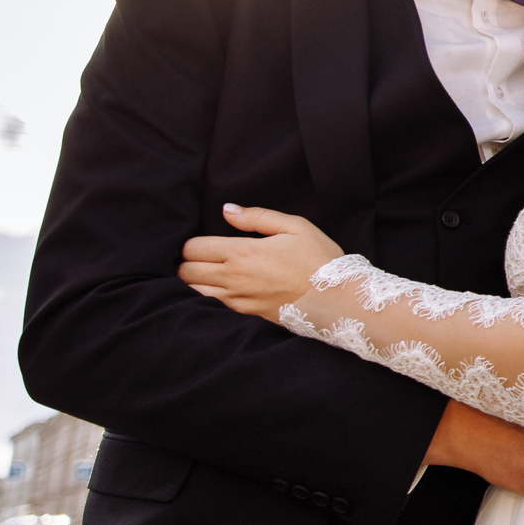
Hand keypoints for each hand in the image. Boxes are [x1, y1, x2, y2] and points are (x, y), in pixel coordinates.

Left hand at [179, 204, 343, 319]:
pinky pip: (211, 306)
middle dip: (188, 263)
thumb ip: (257, 216)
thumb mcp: (295, 227)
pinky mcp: (244, 314)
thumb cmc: (318, 259)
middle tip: (201, 259)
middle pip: (186, 271)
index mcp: (242, 252)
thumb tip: (227, 210)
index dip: (192, 244)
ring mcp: (237, 299)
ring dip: (194, 282)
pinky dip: (206, 297)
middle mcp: (233, 277)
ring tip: (206, 274)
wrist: (336, 298)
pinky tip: (218, 290)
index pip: (193, 248)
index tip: (204, 243)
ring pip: (193, 291)